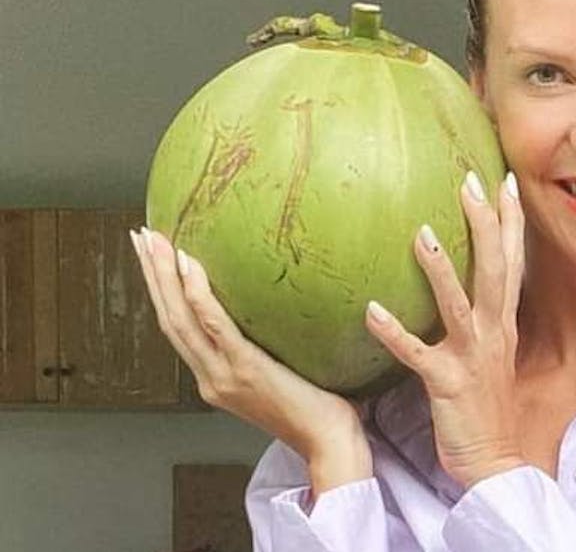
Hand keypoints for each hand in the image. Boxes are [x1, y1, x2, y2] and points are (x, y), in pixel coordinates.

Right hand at [132, 228, 369, 491]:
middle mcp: (211, 377)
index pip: (180, 329)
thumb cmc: (320, 411)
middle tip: (141, 237)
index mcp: (216, 379)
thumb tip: (283, 310)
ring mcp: (224, 375)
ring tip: (153, 242)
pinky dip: (197, 294)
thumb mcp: (285, 376)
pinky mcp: (245, 369)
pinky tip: (189, 265)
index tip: (154, 259)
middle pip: (170, 319)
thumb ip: (271, 350)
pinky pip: (214, 326)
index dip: (163, 294)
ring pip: (181, 319)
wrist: (329, 444)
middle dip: (152, 277)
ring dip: (163, 277)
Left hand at [365, 171, 525, 487]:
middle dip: (486, 222)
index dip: (510, 220)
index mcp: (503, 323)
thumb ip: (475, 319)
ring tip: (421, 231)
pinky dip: (395, 332)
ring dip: (439, 267)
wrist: (494, 461)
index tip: (503, 179)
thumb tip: (454, 288)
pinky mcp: (448, 384)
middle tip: (470, 181)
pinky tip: (370, 311)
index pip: (512, 261)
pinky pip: (417, 354)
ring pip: (458, 303)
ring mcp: (472, 357)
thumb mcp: (488, 355)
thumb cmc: (485, 409)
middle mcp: (493, 332)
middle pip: (494, 268)